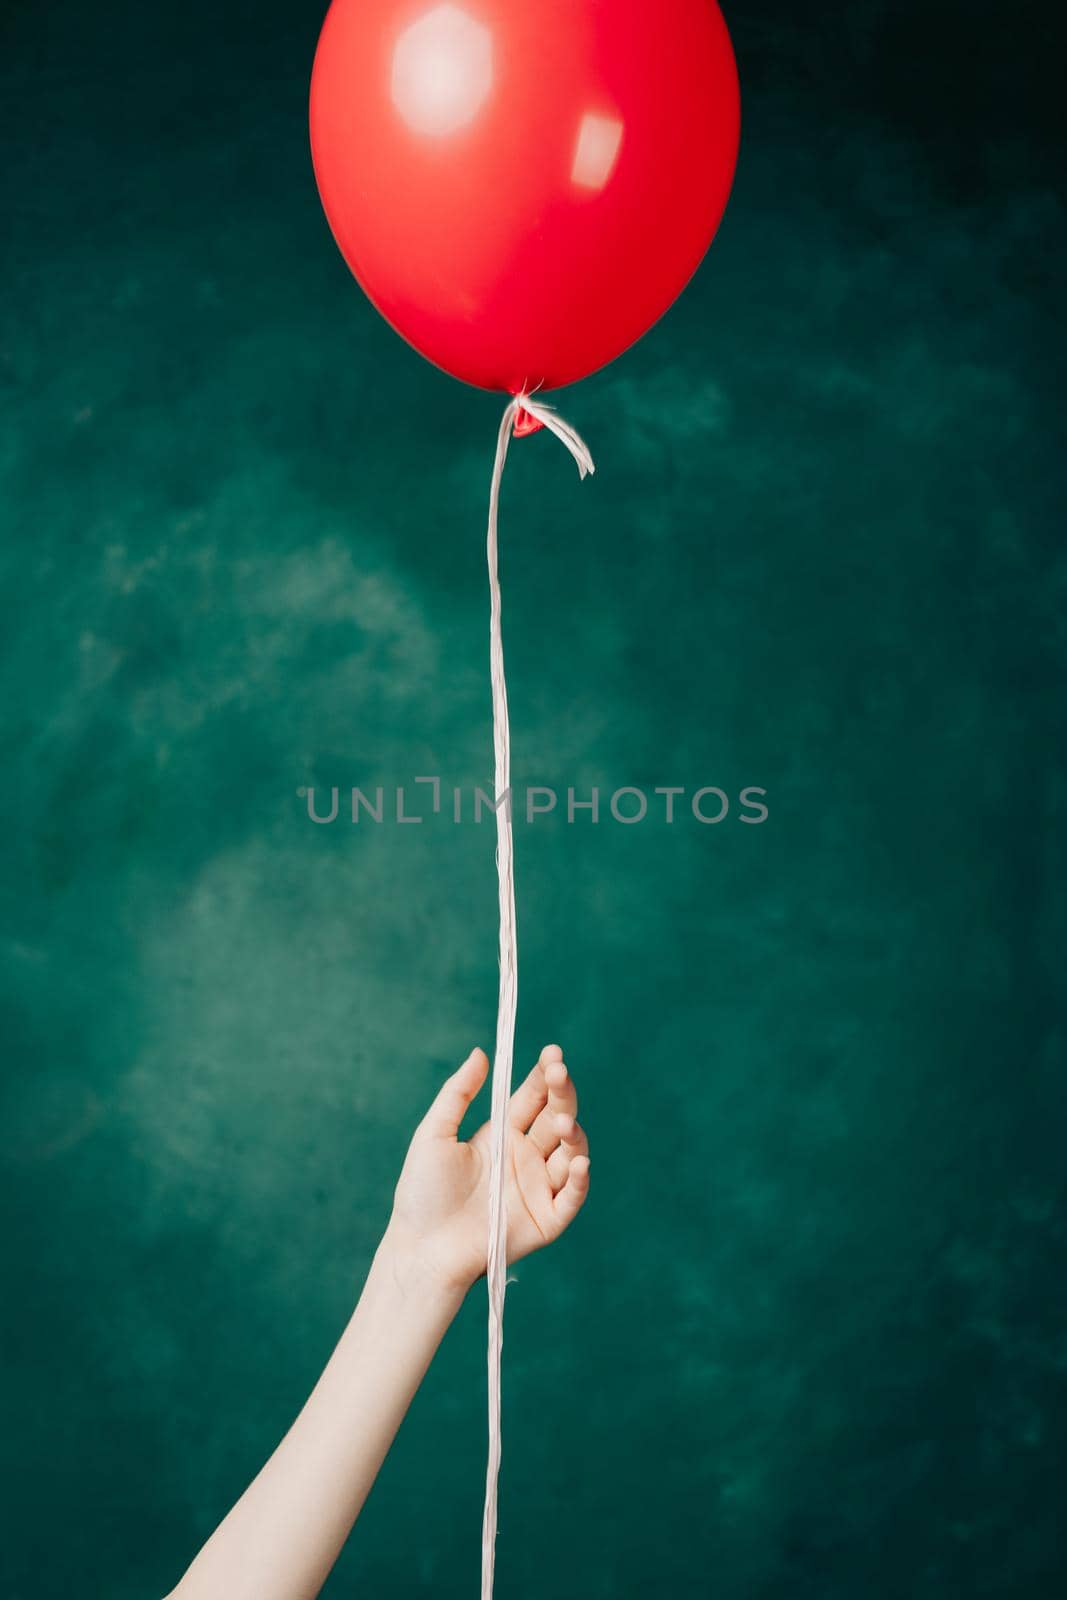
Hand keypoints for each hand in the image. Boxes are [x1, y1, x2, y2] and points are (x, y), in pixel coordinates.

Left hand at [388, 1044, 590, 1292]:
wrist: (421, 1248)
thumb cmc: (423, 1193)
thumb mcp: (435, 1134)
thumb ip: (458, 1093)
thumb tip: (481, 1052)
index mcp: (503, 1135)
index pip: (533, 1097)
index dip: (545, 1075)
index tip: (552, 1053)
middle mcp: (526, 1158)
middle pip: (557, 1118)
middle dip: (562, 1094)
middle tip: (560, 1073)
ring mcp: (538, 1188)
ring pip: (571, 1153)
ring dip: (573, 1134)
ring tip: (561, 1124)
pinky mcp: (545, 1220)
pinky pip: (571, 1198)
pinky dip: (580, 1180)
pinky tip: (578, 1162)